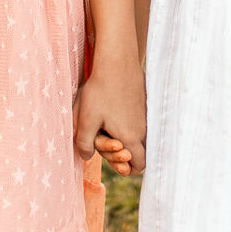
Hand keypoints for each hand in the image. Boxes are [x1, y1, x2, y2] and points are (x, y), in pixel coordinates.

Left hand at [75, 56, 145, 176]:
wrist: (117, 61)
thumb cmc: (100, 91)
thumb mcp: (86, 119)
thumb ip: (84, 143)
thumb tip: (86, 157)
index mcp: (130, 137)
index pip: (139, 166)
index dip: (129, 170)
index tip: (117, 164)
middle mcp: (143, 129)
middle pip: (141, 151)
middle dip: (125, 153)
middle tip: (108, 142)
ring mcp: (146, 115)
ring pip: (141, 135)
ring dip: (128, 136)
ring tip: (109, 125)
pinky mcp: (145, 102)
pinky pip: (141, 120)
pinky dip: (131, 122)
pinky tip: (115, 109)